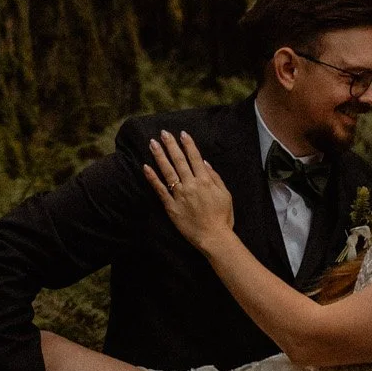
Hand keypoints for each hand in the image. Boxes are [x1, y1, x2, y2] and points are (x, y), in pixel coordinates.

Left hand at [143, 130, 235, 252]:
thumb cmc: (223, 217)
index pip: (195, 158)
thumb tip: (205, 162)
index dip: (188, 145)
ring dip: (160, 156)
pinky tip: (146, 167)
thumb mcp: (225, 194)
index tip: (182, 133)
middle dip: (171, 145)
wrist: (214, 237)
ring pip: (167, 171)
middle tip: (163, 133)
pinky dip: (153, 178)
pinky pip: (160, 190)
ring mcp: (179, 195)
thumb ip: (215, 177)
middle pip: (179, 161)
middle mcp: (191, 185)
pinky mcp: (171, 206)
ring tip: (153, 144)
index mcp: (205, 181)